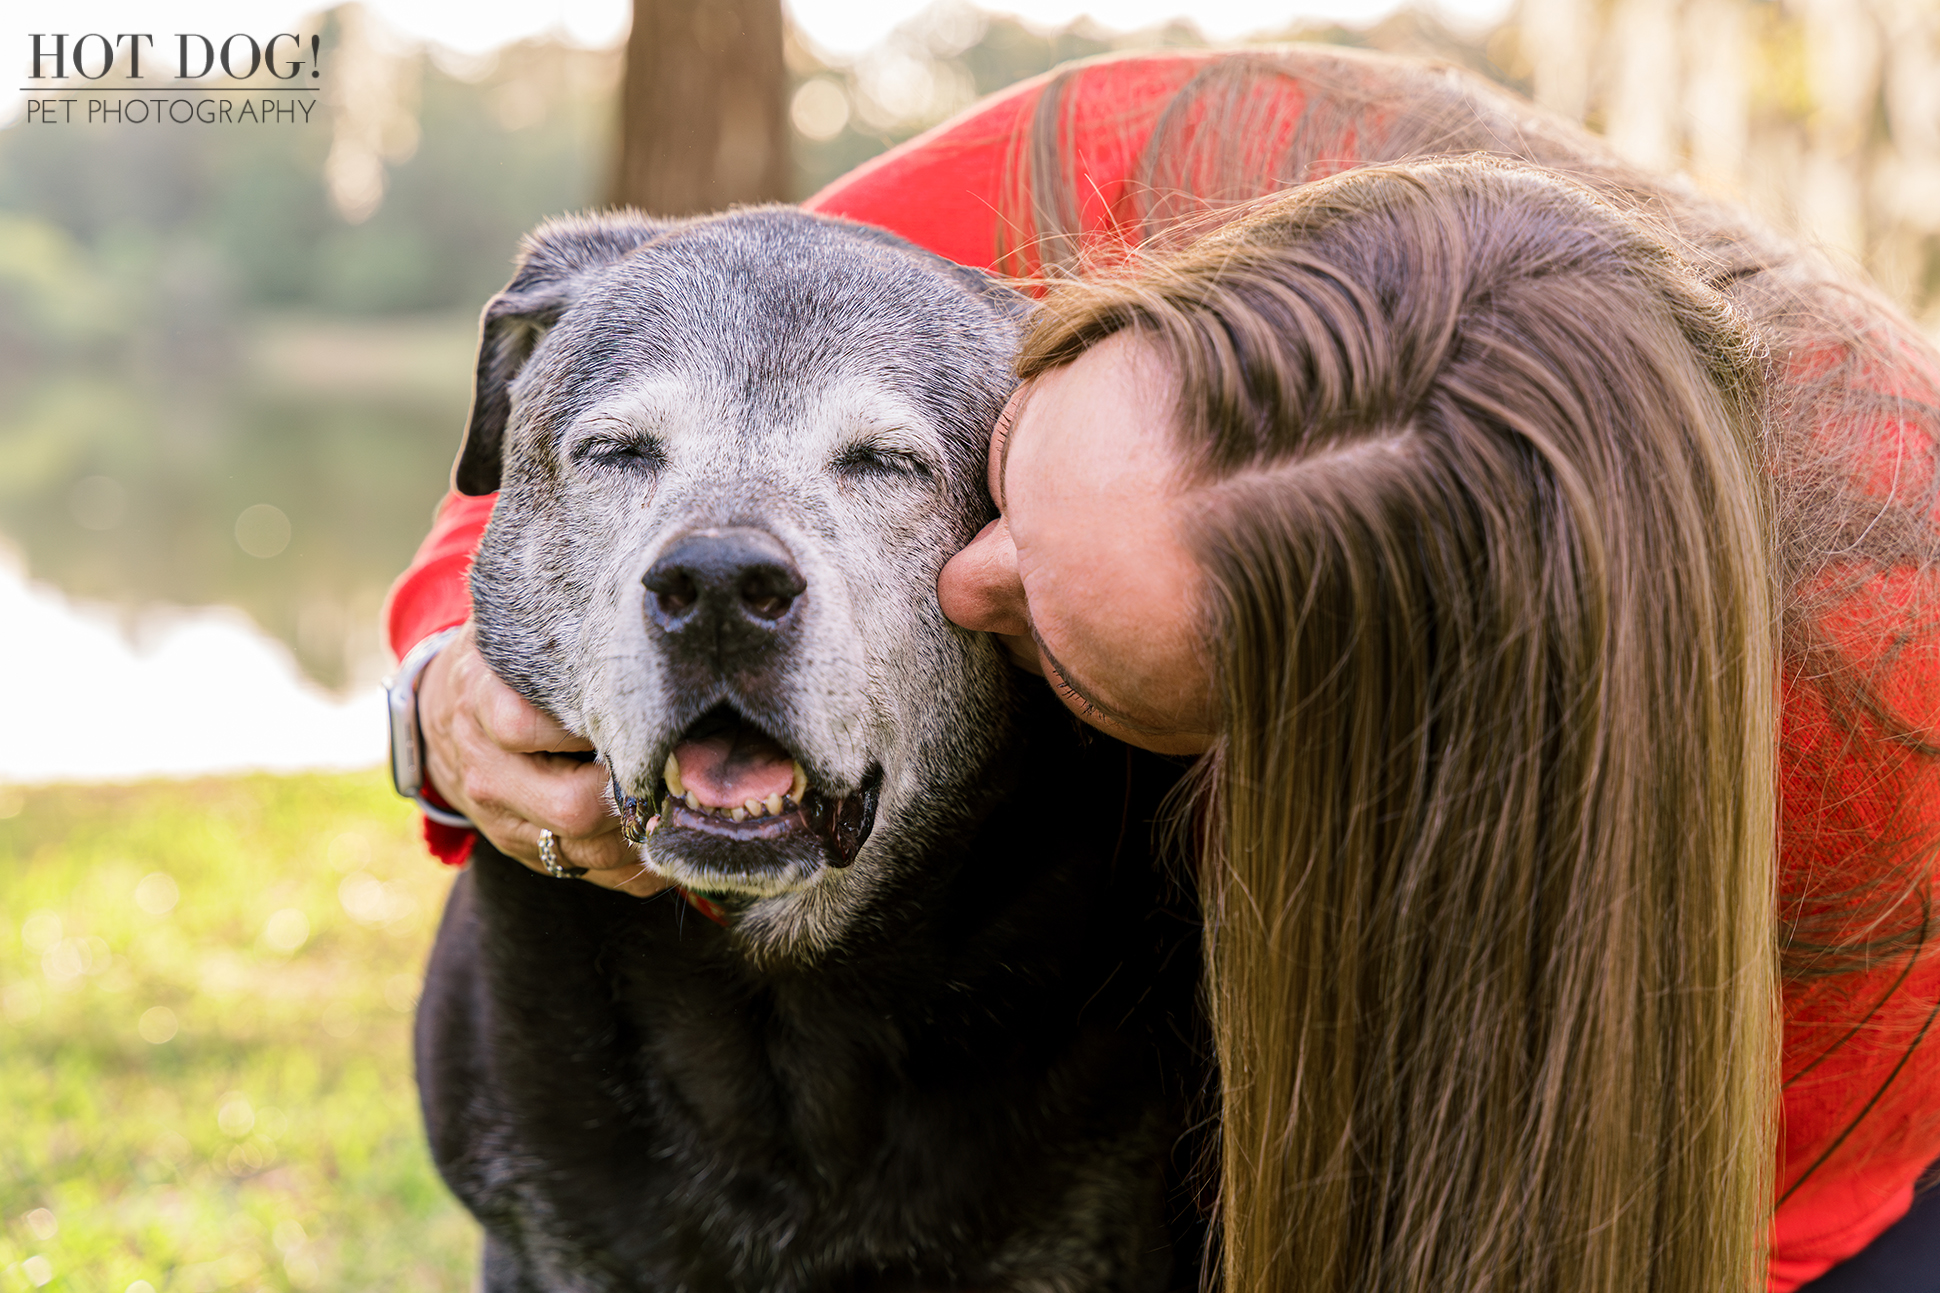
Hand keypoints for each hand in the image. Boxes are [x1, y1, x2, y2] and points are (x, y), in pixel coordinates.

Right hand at [417, 621, 670, 898]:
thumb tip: (637, 609)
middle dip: (633, 792)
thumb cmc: (505, 666)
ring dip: (642, 834)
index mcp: (481, 704)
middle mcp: (486, 770)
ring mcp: (501, 818)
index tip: (640, 714)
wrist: (444, 717)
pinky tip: (664, 838)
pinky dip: (634, 867)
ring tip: (681, 801)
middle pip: (570, 805)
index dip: (592, 727)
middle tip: (676, 764)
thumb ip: (562, 630)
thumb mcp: (514, 636)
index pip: (527, 727)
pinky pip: (587, 874)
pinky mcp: (522, 850)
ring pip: (584, 849)